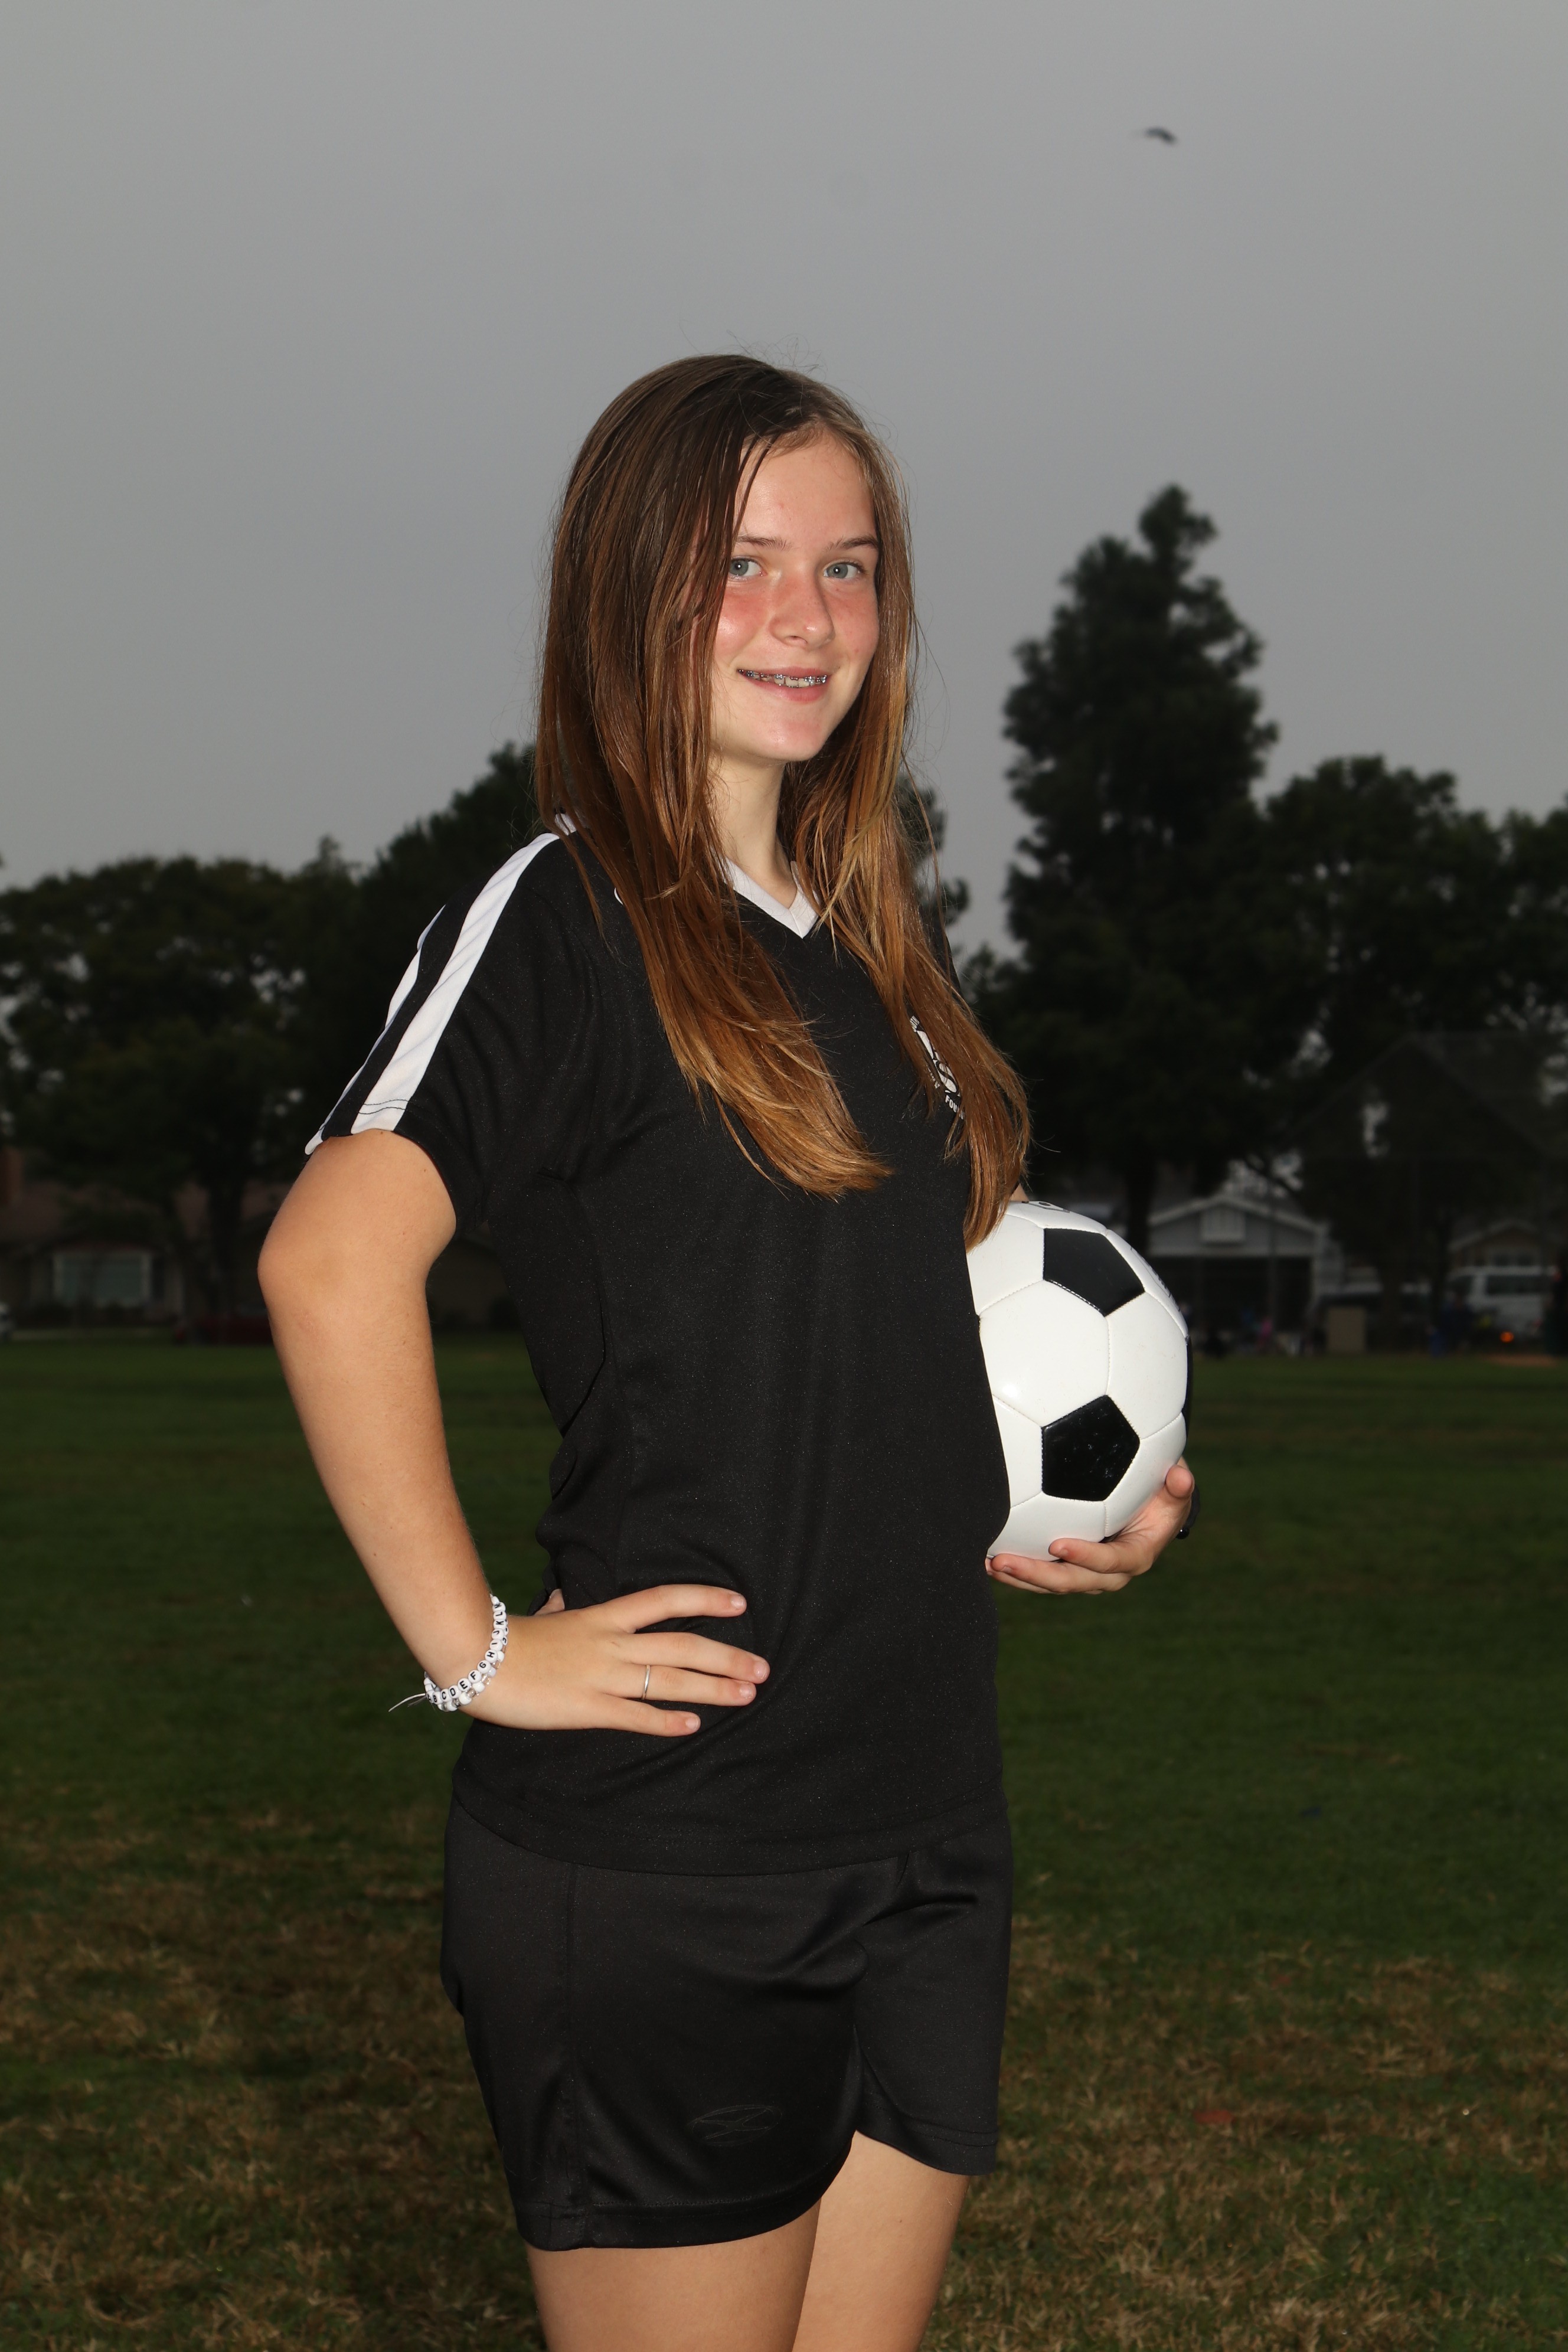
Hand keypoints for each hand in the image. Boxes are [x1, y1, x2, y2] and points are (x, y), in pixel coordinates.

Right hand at [464, 1583, 768, 1736]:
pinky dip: (666, 1721)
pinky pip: (635, 1716)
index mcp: (603, 1616)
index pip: (665, 1599)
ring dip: (713, 1688)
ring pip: (670, 1680)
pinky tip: (694, 1725)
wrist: (476, 1659)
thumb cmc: (508, 1639)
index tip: (741, 1603)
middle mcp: (612, 1644)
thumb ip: (562, 1607)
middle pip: (682, 1645)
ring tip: (747, 1693)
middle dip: (727, 1656)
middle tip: (763, 1667)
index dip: (705, 1597)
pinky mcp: (587, 1708)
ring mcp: (602, 1676)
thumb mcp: (543, 1615)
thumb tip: (563, 1596)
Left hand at [986, 1459, 1195, 1596]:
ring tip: (988, 1563)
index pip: (1111, 1562)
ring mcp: (1086, 1574)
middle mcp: (1109, 1573)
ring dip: (1020, 1576)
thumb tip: (1180, 1478)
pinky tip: (987, 1557)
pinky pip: (1042, 1573)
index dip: (1087, 1557)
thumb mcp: (1176, 1488)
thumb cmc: (1163, 1493)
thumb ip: (1178, 1484)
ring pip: (1052, 1583)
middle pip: (1072, 1581)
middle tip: (1005, 1560)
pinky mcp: (1068, 1569)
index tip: (1059, 1544)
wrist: (1151, 1512)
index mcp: (1136, 1556)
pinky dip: (1017, 1568)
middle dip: (1037, 1575)